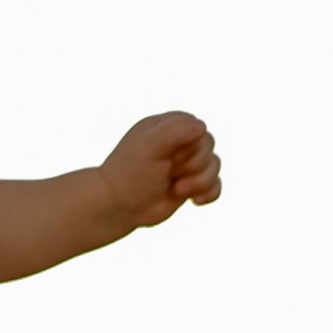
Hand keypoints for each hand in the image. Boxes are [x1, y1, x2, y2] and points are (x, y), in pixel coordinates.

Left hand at [97, 110, 221, 234]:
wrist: (117, 206)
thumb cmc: (129, 174)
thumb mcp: (149, 146)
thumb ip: (175, 131)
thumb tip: (202, 127)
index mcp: (169, 126)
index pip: (199, 129)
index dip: (191, 147)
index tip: (169, 157)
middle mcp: (179, 142)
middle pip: (209, 148)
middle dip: (193, 166)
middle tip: (168, 174)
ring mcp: (185, 165)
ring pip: (214, 167)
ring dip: (199, 183)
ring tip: (176, 190)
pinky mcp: (190, 185)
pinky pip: (215, 186)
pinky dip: (209, 194)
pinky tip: (194, 200)